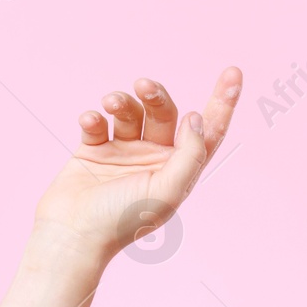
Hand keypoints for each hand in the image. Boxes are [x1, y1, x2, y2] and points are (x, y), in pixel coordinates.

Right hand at [32, 67, 242, 261]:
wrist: (73, 234)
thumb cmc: (122, 220)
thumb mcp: (167, 190)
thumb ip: (189, 154)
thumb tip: (196, 118)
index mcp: (178, 170)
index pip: (207, 132)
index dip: (222, 103)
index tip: (233, 72)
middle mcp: (154, 159)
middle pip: (164, 113)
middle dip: (156, 95)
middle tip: (144, 86)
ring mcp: (124, 153)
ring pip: (130, 112)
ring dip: (122, 101)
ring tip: (110, 102)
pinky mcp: (94, 151)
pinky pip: (98, 122)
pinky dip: (94, 118)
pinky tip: (90, 123)